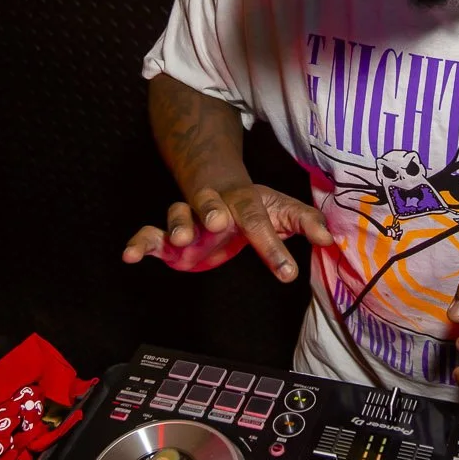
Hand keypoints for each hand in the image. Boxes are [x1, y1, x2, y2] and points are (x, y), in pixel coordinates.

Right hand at [121, 183, 333, 281]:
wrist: (216, 188)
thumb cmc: (254, 205)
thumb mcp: (282, 211)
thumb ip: (305, 223)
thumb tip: (329, 238)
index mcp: (243, 202)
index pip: (259, 220)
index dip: (272, 246)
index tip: (286, 271)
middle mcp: (212, 207)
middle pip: (209, 204)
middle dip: (211, 211)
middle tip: (218, 222)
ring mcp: (188, 221)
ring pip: (176, 214)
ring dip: (178, 223)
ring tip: (181, 237)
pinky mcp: (168, 240)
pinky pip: (148, 236)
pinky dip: (137, 244)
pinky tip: (129, 256)